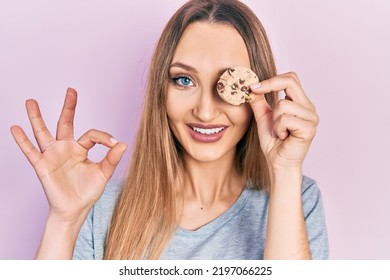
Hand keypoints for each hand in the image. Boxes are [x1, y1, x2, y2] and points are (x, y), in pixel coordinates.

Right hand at [10, 88, 126, 223]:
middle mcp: (66, 148)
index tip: (113, 144)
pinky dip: (22, 140)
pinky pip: (30, 151)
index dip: (104, 137)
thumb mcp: (103, 173)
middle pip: (65, 122)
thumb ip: (111, 159)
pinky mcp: (42, 165)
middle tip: (71, 90)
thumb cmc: (87, 191)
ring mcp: (52, 155)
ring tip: (31, 101)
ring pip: (43, 132)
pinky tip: (16, 128)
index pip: (91, 134)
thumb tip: (123, 143)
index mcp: (81, 149)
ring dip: (37, 117)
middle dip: (69, 107)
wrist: (74, 209)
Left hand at [249, 72, 318, 172]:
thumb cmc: (273, 141)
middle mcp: (308, 108)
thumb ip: (259, 101)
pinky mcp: (309, 128)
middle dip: (270, 86)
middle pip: (290, 82)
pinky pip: (285, 119)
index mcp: (300, 102)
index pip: (291, 78)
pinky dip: (278, 128)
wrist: (277, 163)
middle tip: (255, 92)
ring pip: (283, 104)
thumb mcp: (263, 117)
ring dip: (274, 119)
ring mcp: (311, 118)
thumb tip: (251, 85)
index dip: (272, 79)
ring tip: (279, 131)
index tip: (254, 86)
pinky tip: (283, 136)